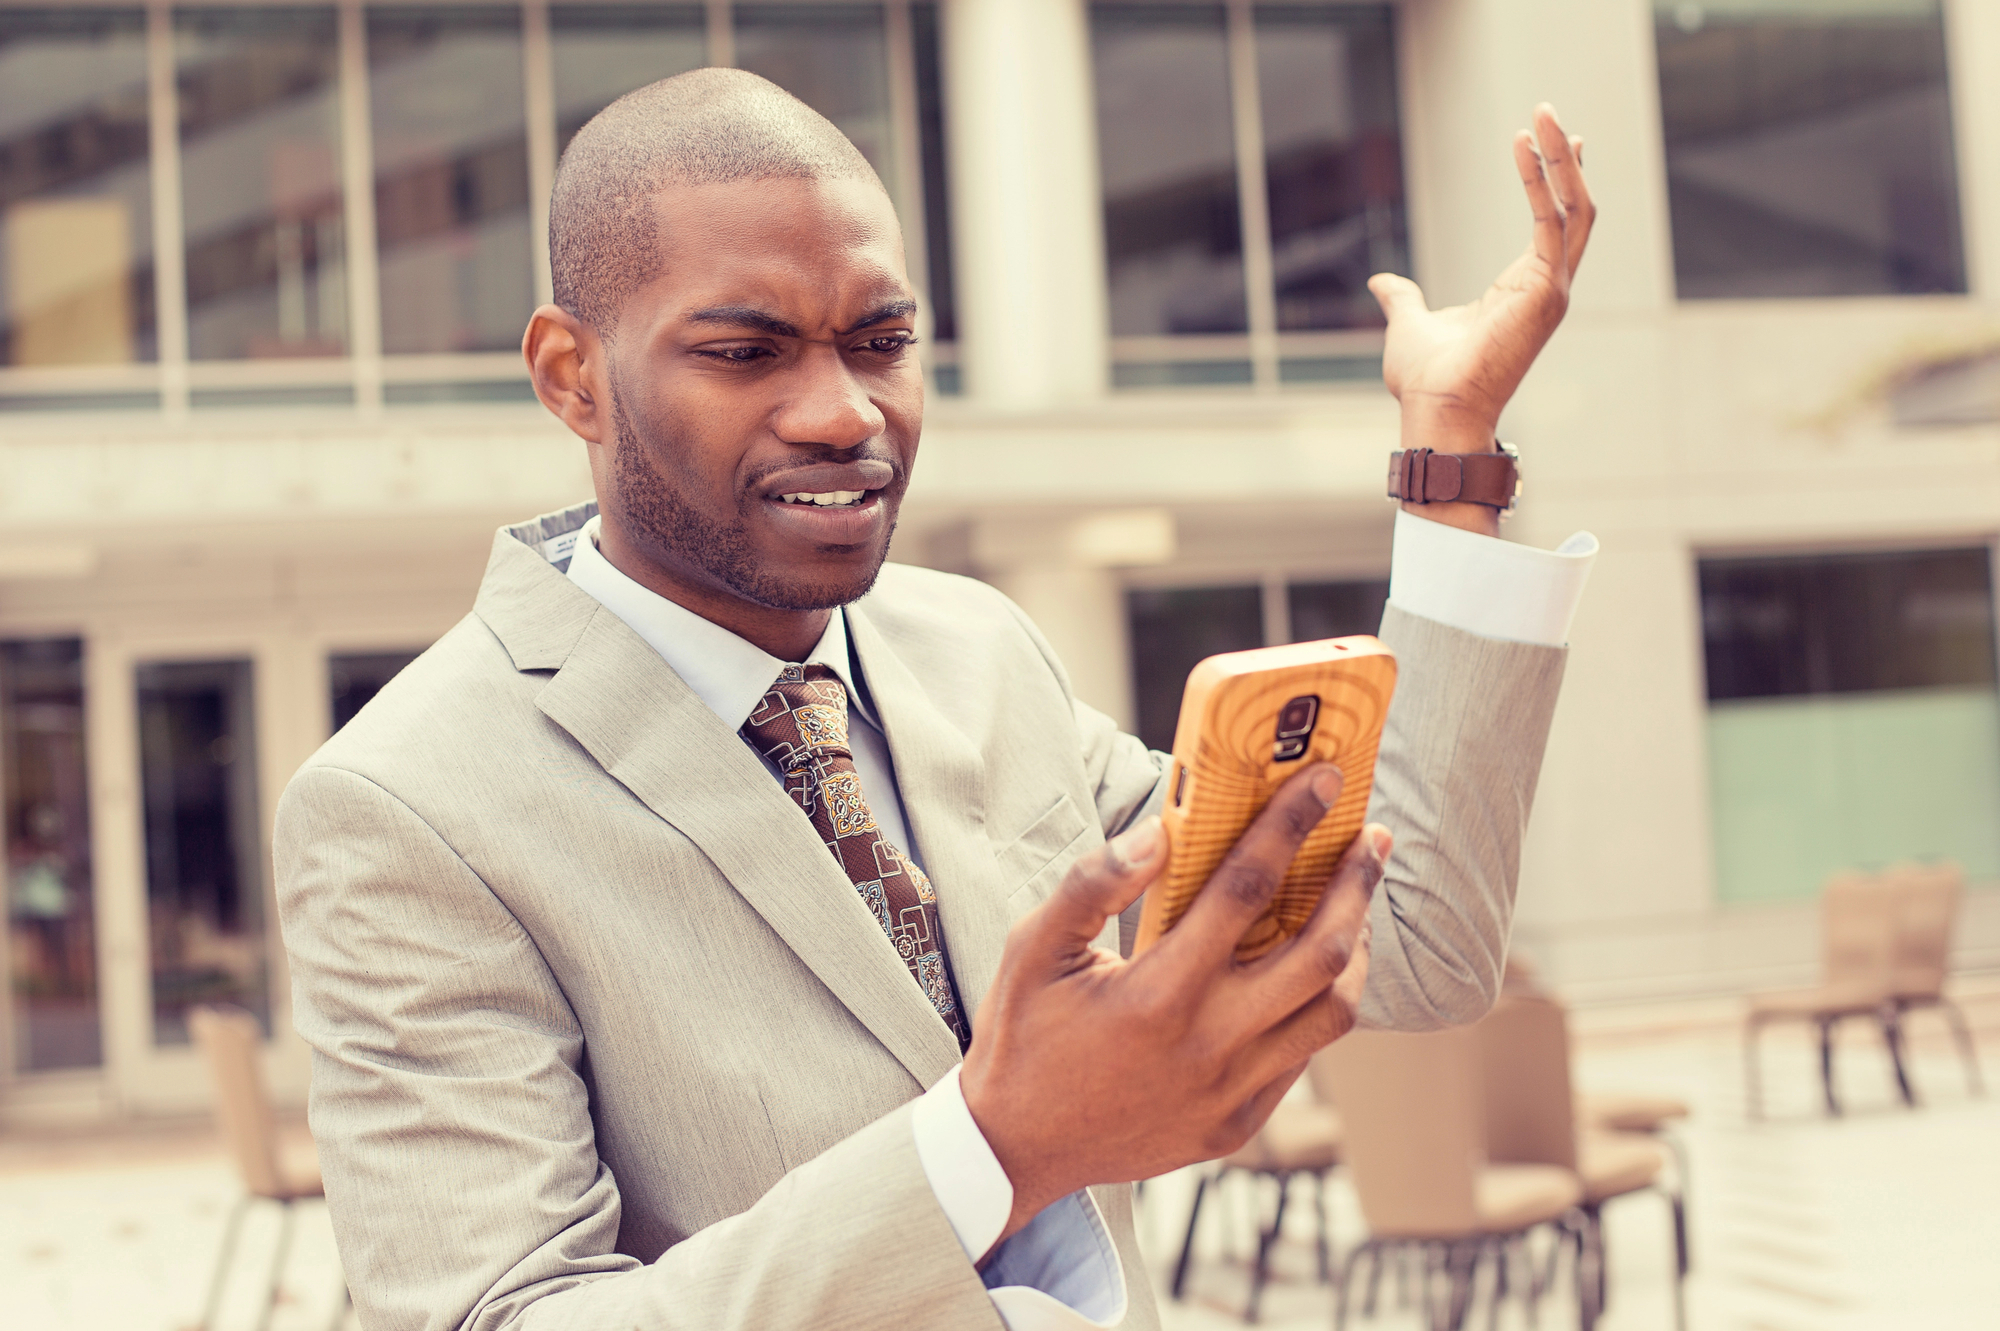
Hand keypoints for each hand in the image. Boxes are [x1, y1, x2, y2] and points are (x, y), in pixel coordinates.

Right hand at [958, 765, 1387, 1249]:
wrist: (1015, 1148)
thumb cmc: (1022, 1036)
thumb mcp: (1034, 947)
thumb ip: (1094, 883)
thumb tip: (1162, 831)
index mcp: (1156, 994)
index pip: (1244, 891)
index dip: (1290, 827)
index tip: (1322, 783)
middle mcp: (1206, 1046)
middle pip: (1319, 953)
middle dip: (1356, 885)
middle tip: (1372, 839)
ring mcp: (1229, 1093)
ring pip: (1332, 1013)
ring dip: (1356, 950)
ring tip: (1356, 905)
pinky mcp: (1237, 1124)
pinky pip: (1301, 1057)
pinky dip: (1318, 1006)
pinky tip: (1312, 970)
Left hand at [1369, 103, 1595, 534]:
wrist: (1435, 410)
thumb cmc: (1426, 380)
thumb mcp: (1410, 324)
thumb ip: (1402, 298)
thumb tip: (1382, 282)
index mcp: (1524, 293)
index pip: (1554, 226)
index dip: (1555, 182)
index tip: (1552, 143)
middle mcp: (1547, 289)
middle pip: (1574, 210)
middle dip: (1565, 159)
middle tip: (1550, 111)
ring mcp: (1552, 290)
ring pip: (1575, 208)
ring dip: (1563, 158)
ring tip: (1545, 113)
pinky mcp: (1545, 290)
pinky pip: (1551, 220)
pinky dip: (1542, 180)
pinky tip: (1526, 145)